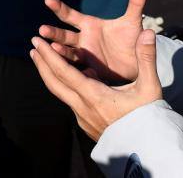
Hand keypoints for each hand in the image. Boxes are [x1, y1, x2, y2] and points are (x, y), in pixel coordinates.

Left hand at [31, 29, 161, 140]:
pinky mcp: (86, 124)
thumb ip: (147, 58)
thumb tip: (148, 32)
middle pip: (54, 82)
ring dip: (51, 75)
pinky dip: (65, 86)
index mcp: (93, 95)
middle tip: (33, 46)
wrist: (146, 150)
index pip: (64, 72)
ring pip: (61, 93)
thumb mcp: (149, 87)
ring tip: (45, 61)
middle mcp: (82, 106)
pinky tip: (72, 80)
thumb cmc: (148, 118)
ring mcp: (83, 117)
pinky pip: (71, 101)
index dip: (48, 55)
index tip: (37, 42)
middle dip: (42, 63)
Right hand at [39, 0, 148, 82]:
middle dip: (53, 32)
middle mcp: (83, 39)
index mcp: (90, 25)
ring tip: (49, 47)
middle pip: (64, 35)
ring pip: (67, 52)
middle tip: (42, 29)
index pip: (71, 15)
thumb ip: (135, 3)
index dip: (59, 7)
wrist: (138, 61)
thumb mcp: (132, 21)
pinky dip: (70, 66)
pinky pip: (78, 67)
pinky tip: (63, 66)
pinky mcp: (90, 69)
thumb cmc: (132, 38)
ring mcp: (85, 55)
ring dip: (58, 50)